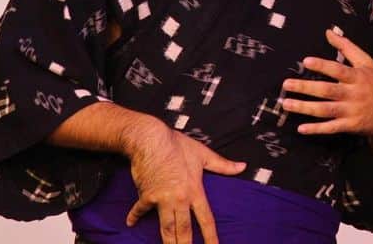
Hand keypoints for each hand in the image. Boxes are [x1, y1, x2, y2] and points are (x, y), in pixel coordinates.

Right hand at [123, 118, 245, 243]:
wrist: (151, 139)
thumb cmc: (177, 145)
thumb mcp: (203, 154)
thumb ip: (223, 164)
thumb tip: (242, 167)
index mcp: (195, 190)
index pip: (206, 219)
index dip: (211, 237)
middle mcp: (180, 198)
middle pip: (184, 230)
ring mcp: (162, 198)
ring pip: (166, 228)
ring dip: (168, 242)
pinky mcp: (146, 195)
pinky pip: (141, 210)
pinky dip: (134, 216)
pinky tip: (130, 223)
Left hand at [280, 29, 372, 137]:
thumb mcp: (367, 62)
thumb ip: (347, 47)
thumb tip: (329, 32)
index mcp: (358, 77)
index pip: (338, 70)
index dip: (323, 66)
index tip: (306, 61)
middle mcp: (354, 94)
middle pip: (327, 91)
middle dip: (306, 88)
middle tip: (286, 84)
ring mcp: (352, 112)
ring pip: (325, 110)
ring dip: (305, 108)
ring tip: (286, 104)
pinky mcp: (350, 126)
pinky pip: (331, 128)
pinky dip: (316, 129)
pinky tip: (301, 128)